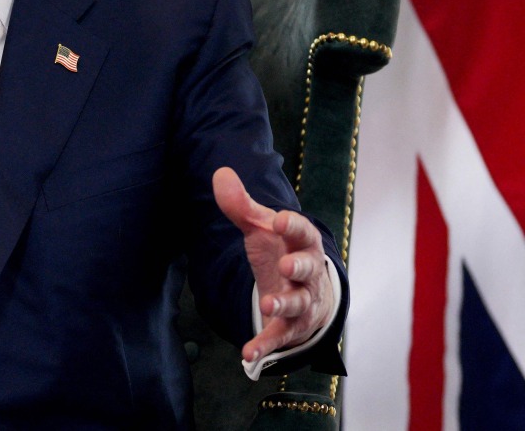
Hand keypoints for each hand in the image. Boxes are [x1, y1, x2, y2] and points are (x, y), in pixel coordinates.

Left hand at [212, 166, 334, 363]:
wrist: (306, 290)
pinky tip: (248, 354)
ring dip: (284, 305)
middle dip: (299, 268)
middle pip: (308, 270)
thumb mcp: (261, 227)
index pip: (301, 232)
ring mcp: (301, 302)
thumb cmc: (281, 250)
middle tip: (287, 266)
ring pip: (298, 305)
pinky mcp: (290, 327)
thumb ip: (241, 205)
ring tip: (268, 305)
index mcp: (301, 243)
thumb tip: (220, 173)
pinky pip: (278, 337)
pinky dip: (265, 346)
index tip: (279, 219)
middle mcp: (306, 273)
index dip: (292, 226)